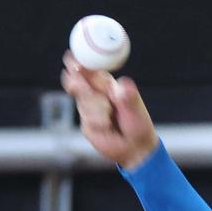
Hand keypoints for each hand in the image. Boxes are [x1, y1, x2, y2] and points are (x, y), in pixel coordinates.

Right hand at [60, 52, 158, 170]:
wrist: (136, 148)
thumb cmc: (138, 124)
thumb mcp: (136, 109)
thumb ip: (128, 96)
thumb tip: (124, 85)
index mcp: (107, 85)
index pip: (90, 71)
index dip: (80, 64)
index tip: (73, 62)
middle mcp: (95, 94)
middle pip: (78, 83)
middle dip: (78, 84)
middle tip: (75, 82)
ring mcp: (89, 109)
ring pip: (84, 103)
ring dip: (96, 109)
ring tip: (110, 119)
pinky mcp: (87, 124)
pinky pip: (87, 120)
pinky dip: (97, 123)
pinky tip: (107, 128)